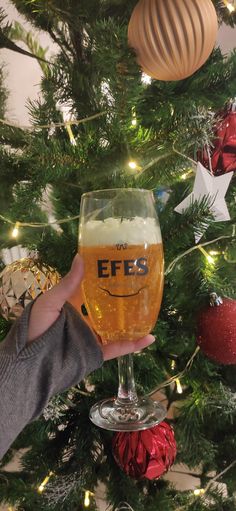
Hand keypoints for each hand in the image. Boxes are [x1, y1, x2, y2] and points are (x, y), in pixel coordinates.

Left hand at [28, 254, 154, 358]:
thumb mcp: (50, 301)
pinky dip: (133, 345)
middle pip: (110, 307)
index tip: (123, 266)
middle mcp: (86, 319)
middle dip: (126, 299)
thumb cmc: (35, 327)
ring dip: (134, 321)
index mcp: (74, 304)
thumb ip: (68, 283)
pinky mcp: (96, 352)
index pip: (94, 288)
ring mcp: (92, 336)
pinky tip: (149, 337)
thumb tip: (81, 257)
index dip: (107, 278)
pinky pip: (117, 348)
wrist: (30, 361)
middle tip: (144, 286)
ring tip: (151, 310)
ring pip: (118, 328)